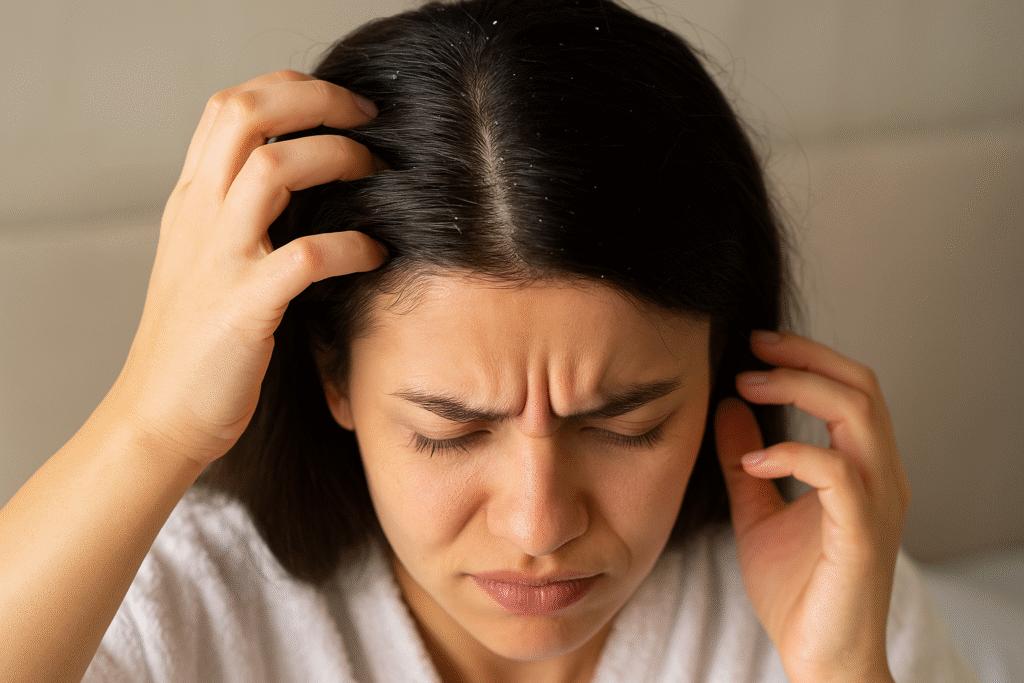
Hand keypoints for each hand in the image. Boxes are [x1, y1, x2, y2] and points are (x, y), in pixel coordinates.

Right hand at [111, 70, 384, 465]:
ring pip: (274, 169)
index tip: (336, 101)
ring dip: (336, 158)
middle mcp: (200, 218)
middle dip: (316, 100)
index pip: (229, 108)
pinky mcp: (245, 308)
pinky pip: (307, 257)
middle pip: (246, 115)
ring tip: (374, 170)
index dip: (286, 88)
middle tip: (366, 116)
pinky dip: (352, 245)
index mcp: (191, 202)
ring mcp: (220, 260)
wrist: (158, 416)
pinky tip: (376, 253)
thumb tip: (294, 178)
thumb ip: (233, 213)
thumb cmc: (193, 341)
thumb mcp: (200, 259)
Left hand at [714, 331, 909, 682]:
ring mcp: (878, 505)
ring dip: (799, 388)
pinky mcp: (862, 534)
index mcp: (863, 469)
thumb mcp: (757, 511)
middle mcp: (882, 479)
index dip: (807, 357)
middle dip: (805, 357)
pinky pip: (837, 473)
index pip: (851, 388)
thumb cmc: (796, 591)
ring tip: (746, 386)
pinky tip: (752, 459)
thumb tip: (730, 405)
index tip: (755, 345)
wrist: (819, 658)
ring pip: (859, 415)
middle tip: (752, 348)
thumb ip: (746, 460)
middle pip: (862, 386)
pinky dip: (791, 452)